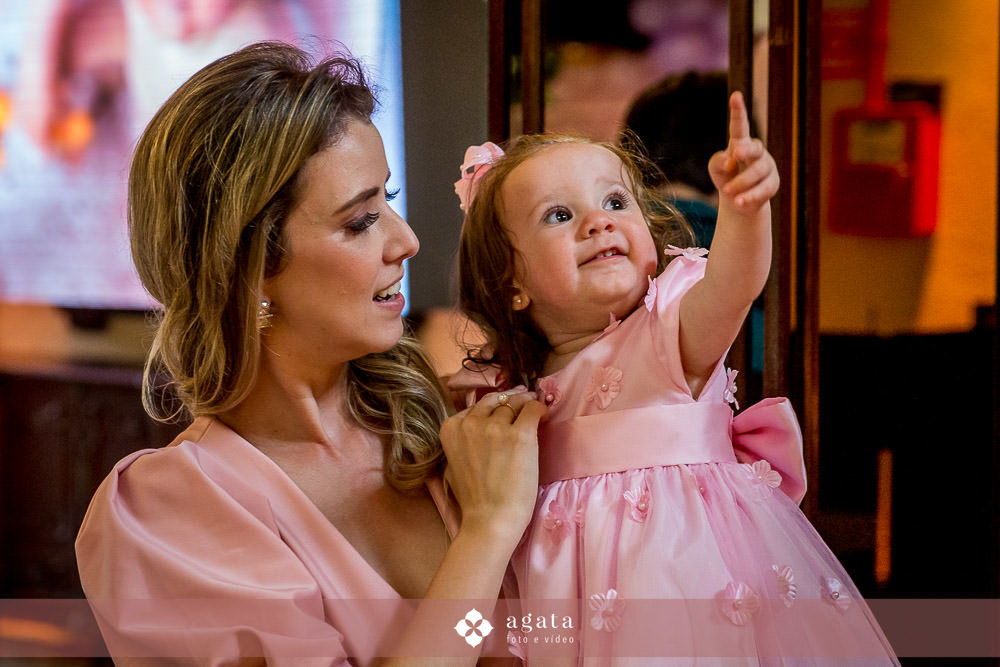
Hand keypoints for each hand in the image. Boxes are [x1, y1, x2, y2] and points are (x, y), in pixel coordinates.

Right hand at [439, 389, 545, 541]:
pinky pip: (533, 409)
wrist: (490, 520)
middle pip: (497, 400)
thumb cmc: (475, 498)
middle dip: (511, 401)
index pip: (477, 405)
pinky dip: (540, 410)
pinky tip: (544, 417)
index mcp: (451, 427)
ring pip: (515, 404)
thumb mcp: (455, 461)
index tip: (506, 411)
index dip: (494, 407)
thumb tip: (485, 422)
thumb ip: (465, 438)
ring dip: (525, 408)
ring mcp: (495, 427)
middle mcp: (470, 422)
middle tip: (523, 405)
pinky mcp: (520, 434)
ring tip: (535, 415)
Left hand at [708, 91, 778, 213]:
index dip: (738, 111)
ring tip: (726, 192)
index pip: (740, 125)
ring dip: (740, 183)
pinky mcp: (772, 183)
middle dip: (747, 150)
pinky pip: (763, 189)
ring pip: (758, 172)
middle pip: (755, 148)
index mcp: (740, 142)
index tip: (736, 96)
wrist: (738, 201)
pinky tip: (739, 202)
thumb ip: (719, 161)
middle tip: (737, 152)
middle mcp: (757, 151)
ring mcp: (767, 167)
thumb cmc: (726, 177)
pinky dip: (749, 197)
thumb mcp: (716, 168)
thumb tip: (732, 160)